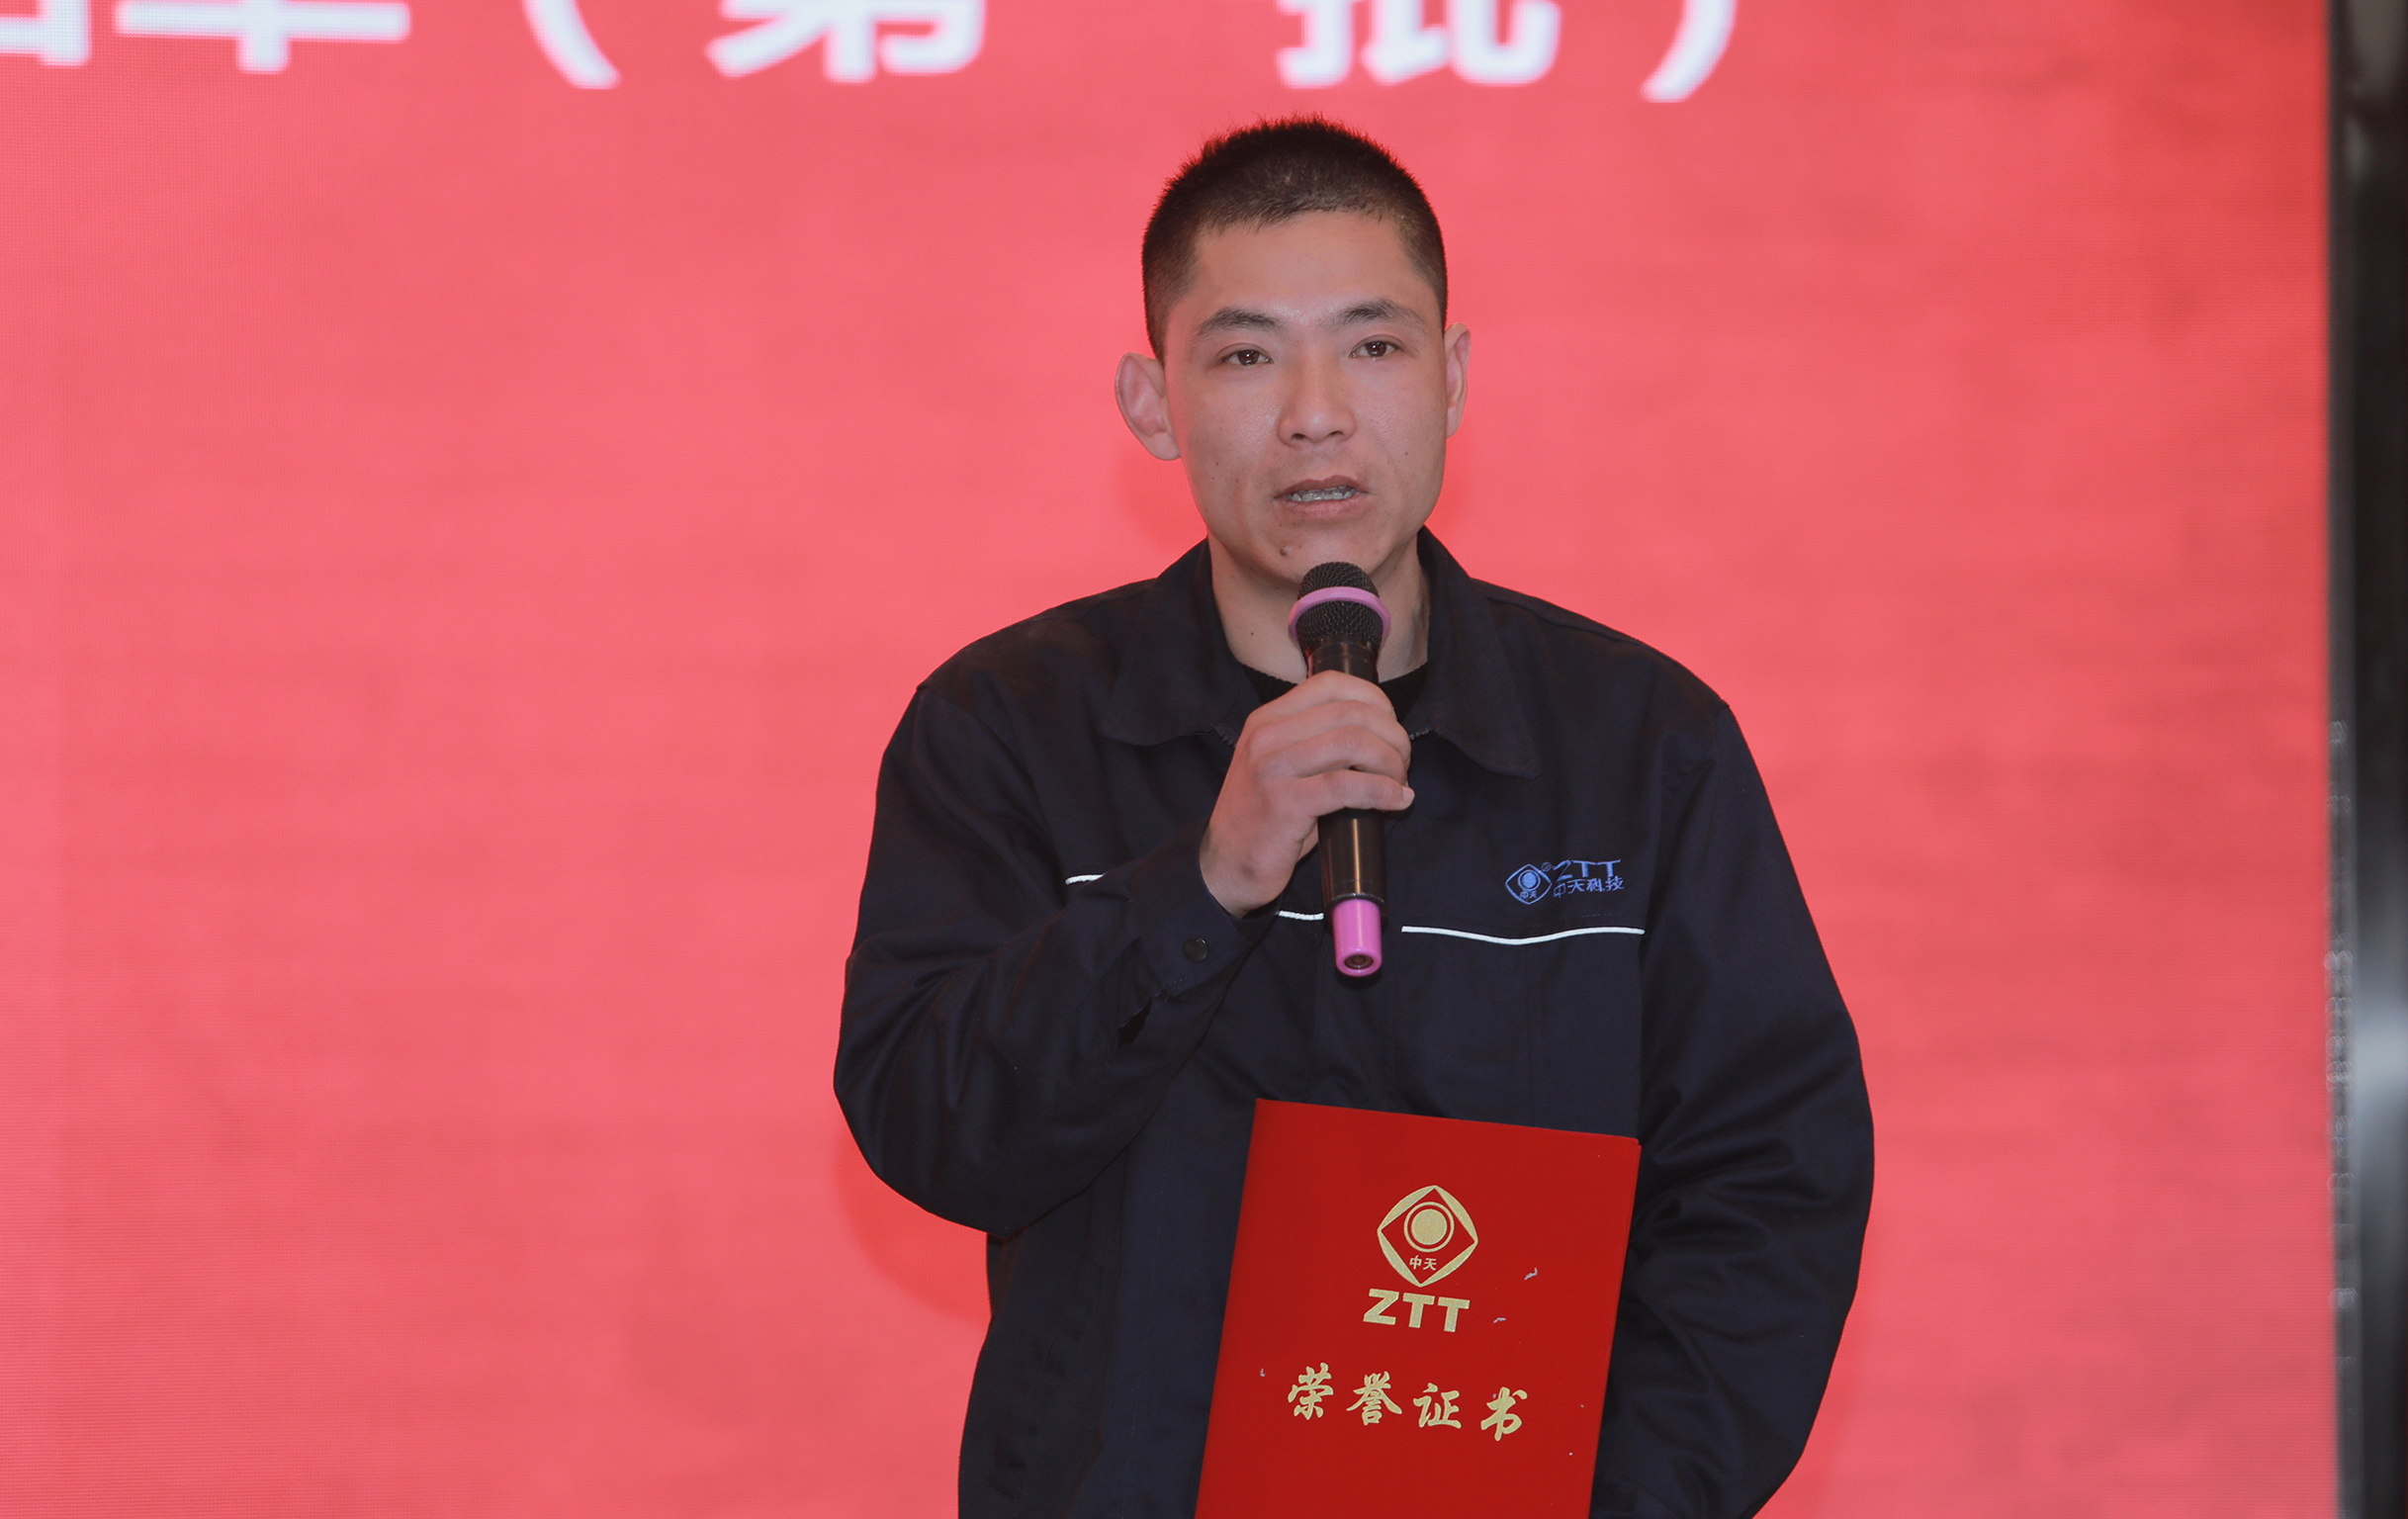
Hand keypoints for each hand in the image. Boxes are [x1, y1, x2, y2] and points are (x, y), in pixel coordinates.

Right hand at [1199, 670, 1414, 915]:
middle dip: (1391, 735)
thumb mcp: (1281, 766)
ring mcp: (1272, 769)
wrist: (1226, 865)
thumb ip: (1316, 743)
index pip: (1330, 684)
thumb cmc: (1265, 818)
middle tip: (1401, 762)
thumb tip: (1379, 738)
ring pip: (1351, 743)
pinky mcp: (1283, 804)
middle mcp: (1266, 737)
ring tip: (1398, 783)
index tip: (1391, 725)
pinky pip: (1346, 786)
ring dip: (1390, 762)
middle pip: (1349, 713)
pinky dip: (1382, 791)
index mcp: (1267, 720)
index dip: (1373, 698)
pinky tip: (1395, 801)